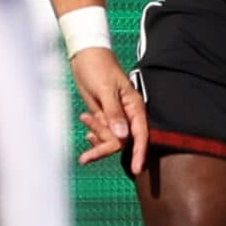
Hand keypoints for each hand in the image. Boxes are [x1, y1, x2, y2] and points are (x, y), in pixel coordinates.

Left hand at [69, 46, 147, 173]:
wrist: (85, 56)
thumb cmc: (98, 68)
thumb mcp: (105, 90)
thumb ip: (114, 113)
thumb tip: (123, 136)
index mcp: (134, 106)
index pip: (140, 134)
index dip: (139, 152)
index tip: (137, 169)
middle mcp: (128, 114)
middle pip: (122, 141)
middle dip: (104, 148)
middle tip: (86, 158)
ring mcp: (116, 116)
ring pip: (111, 138)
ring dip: (97, 137)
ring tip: (84, 119)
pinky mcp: (105, 116)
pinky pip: (103, 133)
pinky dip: (95, 135)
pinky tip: (86, 132)